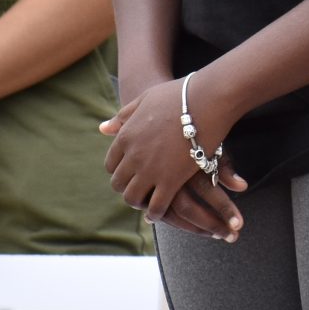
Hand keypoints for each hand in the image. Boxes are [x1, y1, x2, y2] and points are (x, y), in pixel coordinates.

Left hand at [101, 70, 247, 241]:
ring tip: (148, 203)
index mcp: (125, 136)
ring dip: (139, 202)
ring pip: (133, 198)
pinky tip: (159, 213)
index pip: (111, 164)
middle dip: (127, 188)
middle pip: (119, 183)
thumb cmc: (178, 96)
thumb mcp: (144, 100)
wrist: (206, 100)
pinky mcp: (170, 181)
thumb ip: (123, 116)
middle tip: (139, 191)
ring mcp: (150, 170)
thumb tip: (102, 128)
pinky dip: (156, 213)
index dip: (119, 171)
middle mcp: (133, 156)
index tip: (130, 174)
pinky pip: (156, 206)